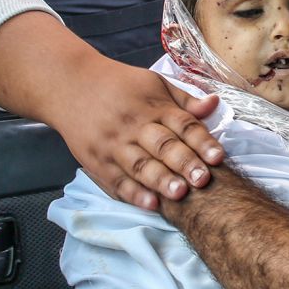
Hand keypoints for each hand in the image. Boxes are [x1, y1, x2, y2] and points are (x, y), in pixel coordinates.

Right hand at [0, 11, 225, 211]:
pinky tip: (150, 204)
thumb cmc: (119, 84)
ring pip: (140, 165)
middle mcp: (135, 125)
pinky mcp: (96, 160)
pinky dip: (133, 194)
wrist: (69, 83)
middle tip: (203, 180)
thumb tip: (215, 103)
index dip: (202, 141)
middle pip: (163, 146)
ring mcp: (114, 144)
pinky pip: (116, 180)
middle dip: (184, 163)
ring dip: (161, 181)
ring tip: (179, 194)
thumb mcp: (154, 83)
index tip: (218, 157)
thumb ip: (184, 100)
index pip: (182, 124)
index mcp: (154, 106)